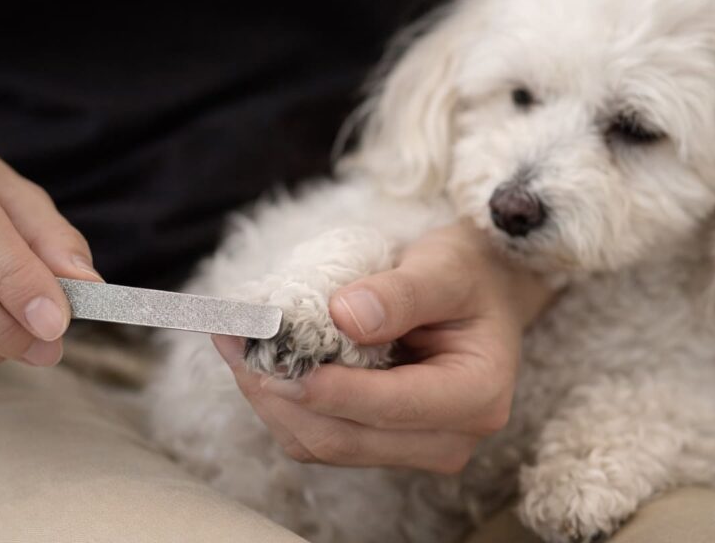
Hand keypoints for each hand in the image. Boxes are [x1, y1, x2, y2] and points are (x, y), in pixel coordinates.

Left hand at [213, 222, 553, 472]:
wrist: (478, 294)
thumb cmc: (466, 276)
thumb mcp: (445, 266)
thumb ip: (402, 293)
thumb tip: (344, 315)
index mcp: (475, 397)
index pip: (392, 407)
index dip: (329, 389)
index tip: (275, 358)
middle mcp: (448, 439)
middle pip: (346, 437)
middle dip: (282, 393)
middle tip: (236, 342)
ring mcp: (411, 448)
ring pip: (322, 444)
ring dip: (271, 400)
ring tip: (235, 345)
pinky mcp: (378, 444)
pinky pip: (317, 437)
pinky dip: (280, 403)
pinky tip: (254, 362)